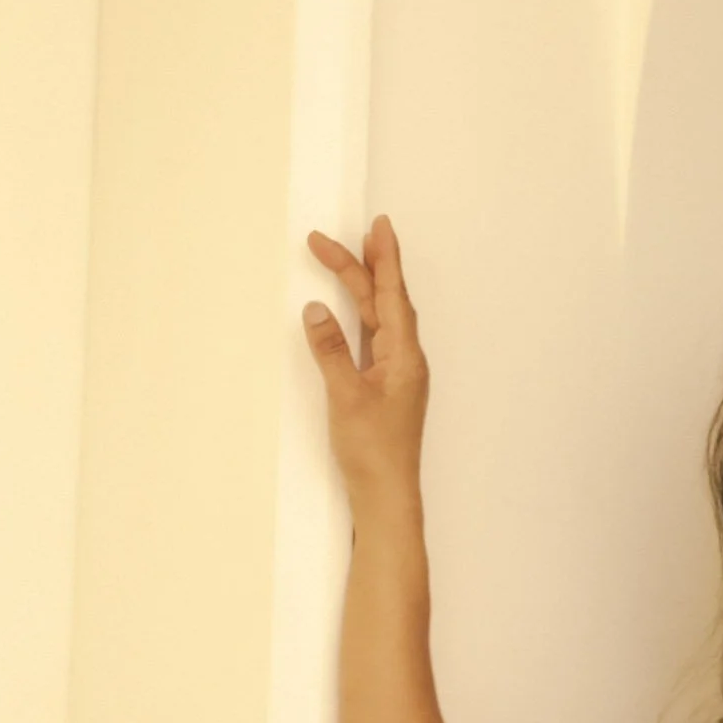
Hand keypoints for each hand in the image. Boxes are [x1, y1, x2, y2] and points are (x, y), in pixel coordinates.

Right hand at [302, 214, 429, 503]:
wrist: (386, 496)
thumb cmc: (373, 453)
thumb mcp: (345, 396)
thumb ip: (331, 351)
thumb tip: (317, 310)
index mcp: (404, 357)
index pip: (393, 296)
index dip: (384, 259)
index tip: (378, 226)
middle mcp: (406, 361)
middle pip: (385, 302)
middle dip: (361, 267)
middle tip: (331, 239)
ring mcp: (397, 374)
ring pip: (380, 319)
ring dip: (365, 288)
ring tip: (348, 258)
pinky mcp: (385, 388)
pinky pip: (374, 339)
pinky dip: (362, 317)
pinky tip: (352, 311)